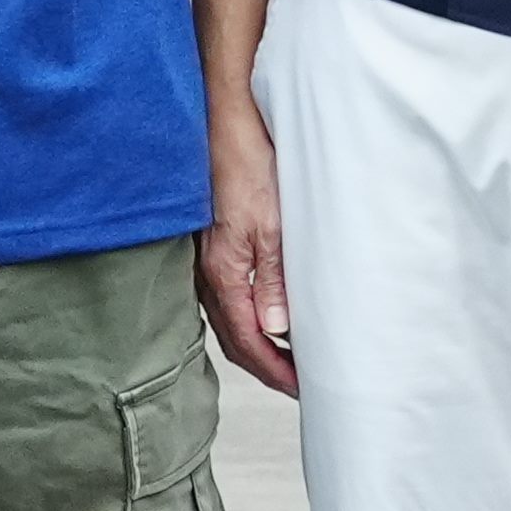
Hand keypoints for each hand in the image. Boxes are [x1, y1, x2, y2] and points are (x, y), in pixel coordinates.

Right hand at [195, 99, 297, 396]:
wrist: (224, 122)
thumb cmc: (246, 165)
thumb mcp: (271, 225)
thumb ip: (272, 279)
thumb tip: (275, 329)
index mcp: (222, 275)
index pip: (248, 343)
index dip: (275, 372)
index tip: (302, 388)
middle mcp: (209, 275)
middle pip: (236, 339)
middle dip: (267, 366)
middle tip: (300, 382)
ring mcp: (208, 262)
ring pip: (232, 320)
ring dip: (259, 344)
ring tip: (290, 355)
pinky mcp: (214, 247)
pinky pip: (229, 298)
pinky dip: (251, 318)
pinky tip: (270, 314)